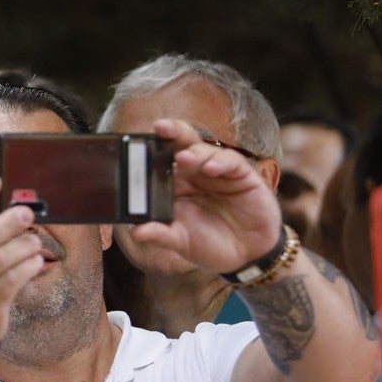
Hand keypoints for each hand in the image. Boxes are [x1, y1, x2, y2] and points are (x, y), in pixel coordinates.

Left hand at [126, 119, 281, 274]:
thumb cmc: (209, 244)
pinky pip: (230, 162)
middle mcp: (193, 173)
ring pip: (204, 150)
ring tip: (185, 158)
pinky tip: (211, 169)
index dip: (149, 150)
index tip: (135, 143)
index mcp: (174, 185)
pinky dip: (219, 163)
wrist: (247, 254)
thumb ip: (160, 235)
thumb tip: (135, 232)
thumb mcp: (181, 242)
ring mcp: (217, 171)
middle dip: (171, 133)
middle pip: (180, 145)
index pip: (158, 161)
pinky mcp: (240, 174)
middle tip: (160, 127)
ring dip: (194, 152)